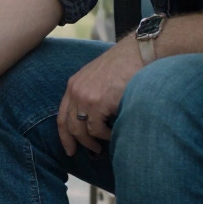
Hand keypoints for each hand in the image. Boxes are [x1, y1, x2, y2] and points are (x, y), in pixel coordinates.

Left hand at [58, 37, 144, 155]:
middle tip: (90, 152)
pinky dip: (106, 136)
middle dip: (78, 143)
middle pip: (70, 127)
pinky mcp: (99, 103)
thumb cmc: (126, 63)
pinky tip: (113, 135)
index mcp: (73, 85)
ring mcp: (86, 98)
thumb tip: (90, 118)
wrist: (140, 51)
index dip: (64, 136)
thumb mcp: (98, 75)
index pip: (62, 116)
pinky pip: (98, 129)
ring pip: (83, 131)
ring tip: (103, 146)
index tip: (69, 149)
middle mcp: (76, 92)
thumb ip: (89, 92)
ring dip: (93, 142)